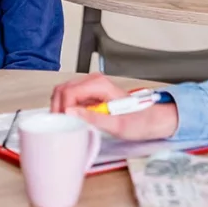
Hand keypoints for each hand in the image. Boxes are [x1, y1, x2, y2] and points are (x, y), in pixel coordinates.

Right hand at [50, 73, 179, 140]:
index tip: (62, 123)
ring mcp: (90, 86)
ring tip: (64, 123)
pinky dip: (65, 107)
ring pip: (63, 92)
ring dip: (59, 107)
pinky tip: (70, 119)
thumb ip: (93, 117)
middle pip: (62, 89)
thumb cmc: (138, 121)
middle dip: (57, 107)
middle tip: (59, 125)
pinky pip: (70, 97)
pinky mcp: (89, 93)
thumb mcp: (117, 124)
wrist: (150, 119)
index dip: (61, 108)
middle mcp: (93, 81)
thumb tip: (70, 112)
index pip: (69, 92)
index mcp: (99, 84)